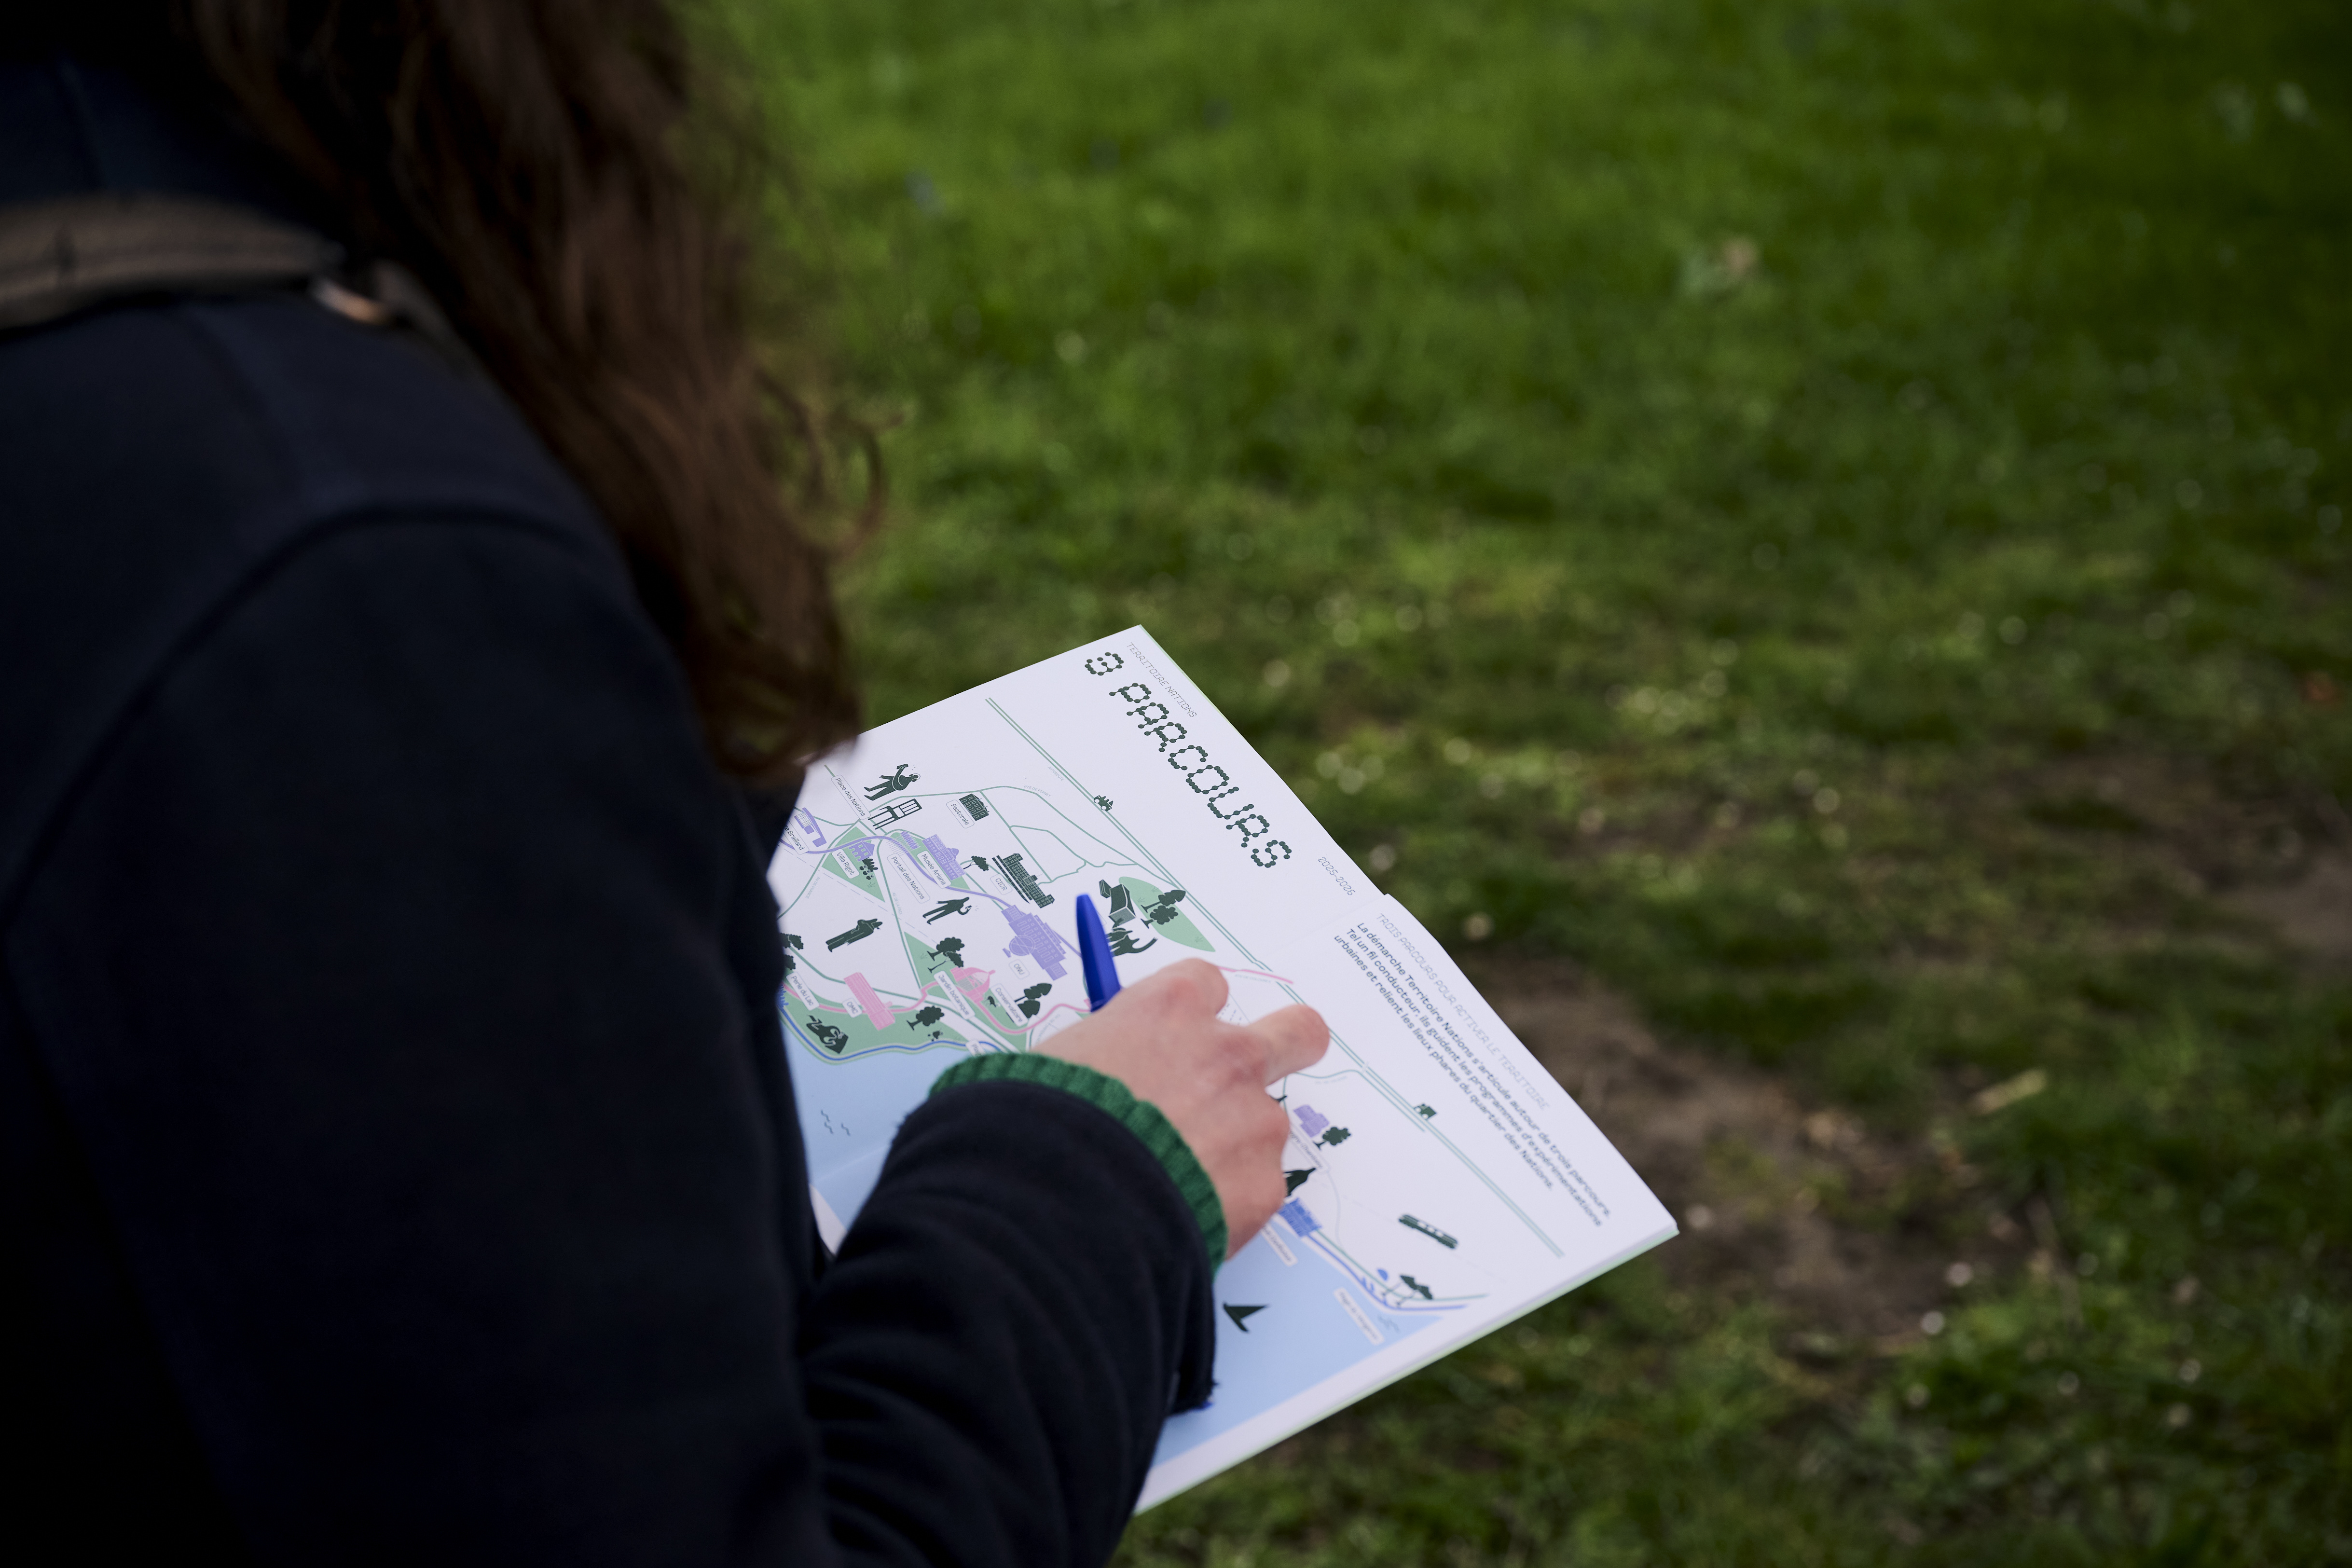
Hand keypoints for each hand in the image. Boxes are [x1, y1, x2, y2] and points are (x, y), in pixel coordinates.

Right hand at [1035, 959, 1327, 1257]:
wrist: (1058, 1204)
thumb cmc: (1040, 1126)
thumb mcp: (1057, 1062)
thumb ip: (1105, 1055)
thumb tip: (1109, 1070)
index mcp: (1170, 1010)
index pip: (1208, 986)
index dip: (1192, 1019)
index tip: (1175, 1043)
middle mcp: (1225, 1055)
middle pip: (1297, 1032)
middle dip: (1286, 1050)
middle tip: (1246, 1086)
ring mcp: (1254, 1119)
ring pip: (1264, 1126)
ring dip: (1233, 1149)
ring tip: (1172, 1185)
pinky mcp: (1265, 1186)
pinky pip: (1254, 1190)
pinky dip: (1224, 1206)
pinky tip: (1176, 1218)